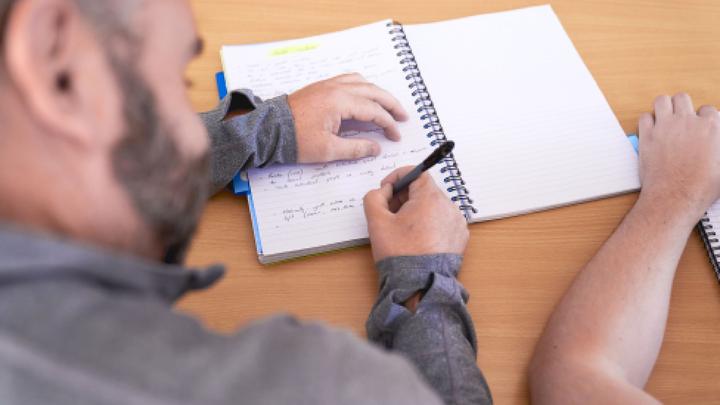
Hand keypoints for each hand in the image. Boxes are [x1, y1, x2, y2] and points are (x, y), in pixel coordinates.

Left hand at [288, 73, 407, 162]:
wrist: (269, 130)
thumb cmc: (295, 140)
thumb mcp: (328, 150)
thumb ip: (356, 148)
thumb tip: (375, 148)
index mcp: (339, 102)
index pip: (373, 110)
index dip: (387, 123)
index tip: (395, 136)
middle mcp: (336, 88)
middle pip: (372, 91)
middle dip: (390, 104)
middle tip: (403, 116)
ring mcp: (327, 85)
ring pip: (361, 82)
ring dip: (377, 93)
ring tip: (387, 105)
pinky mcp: (321, 87)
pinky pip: (348, 80)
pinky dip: (362, 86)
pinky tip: (365, 95)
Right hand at [363, 166, 468, 261]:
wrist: (420, 285)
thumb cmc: (399, 253)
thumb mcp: (376, 221)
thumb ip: (374, 197)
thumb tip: (383, 192)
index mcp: (430, 198)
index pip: (416, 173)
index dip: (398, 177)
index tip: (386, 190)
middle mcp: (449, 206)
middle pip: (424, 190)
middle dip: (405, 197)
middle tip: (389, 213)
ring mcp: (457, 223)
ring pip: (433, 207)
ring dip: (417, 211)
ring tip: (403, 230)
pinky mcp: (459, 238)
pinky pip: (442, 222)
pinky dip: (430, 225)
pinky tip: (417, 240)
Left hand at [638, 93, 719, 222]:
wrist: (675, 197)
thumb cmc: (701, 187)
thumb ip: (718, 148)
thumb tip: (715, 146)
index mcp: (710, 127)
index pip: (708, 109)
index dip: (704, 118)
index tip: (700, 126)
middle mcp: (687, 122)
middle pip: (683, 98)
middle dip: (682, 106)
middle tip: (680, 120)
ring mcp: (665, 127)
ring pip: (661, 100)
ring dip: (663, 107)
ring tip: (665, 119)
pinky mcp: (647, 136)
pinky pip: (644, 117)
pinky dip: (647, 121)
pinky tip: (651, 130)